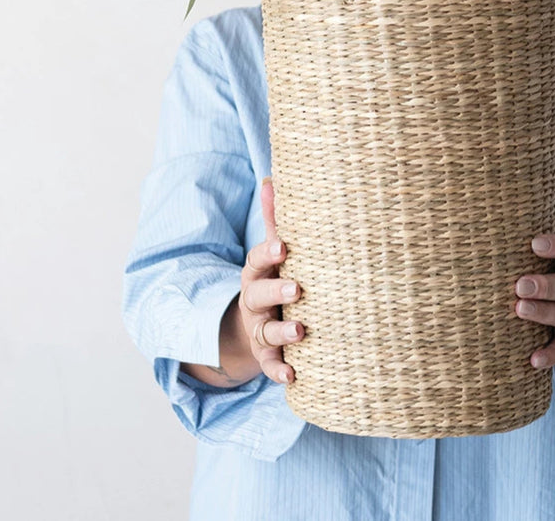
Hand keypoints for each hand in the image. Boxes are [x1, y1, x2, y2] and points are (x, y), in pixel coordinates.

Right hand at [237, 175, 304, 384]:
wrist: (253, 324)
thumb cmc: (273, 276)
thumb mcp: (272, 251)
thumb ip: (274, 219)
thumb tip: (271, 177)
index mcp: (258, 271)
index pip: (259, 259)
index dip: (269, 253)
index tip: (284, 247)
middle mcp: (255, 301)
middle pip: (259, 295)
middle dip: (276, 291)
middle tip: (297, 288)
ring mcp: (259, 329)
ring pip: (266, 331)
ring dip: (282, 332)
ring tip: (301, 330)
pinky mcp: (266, 355)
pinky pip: (270, 365)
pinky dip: (279, 371)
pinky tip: (292, 377)